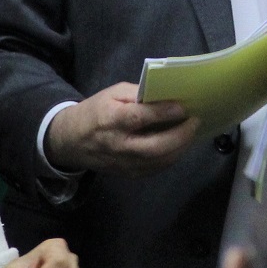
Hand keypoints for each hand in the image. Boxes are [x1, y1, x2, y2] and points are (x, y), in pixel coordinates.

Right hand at [45, 82, 198, 174]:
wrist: (71, 141)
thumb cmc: (95, 111)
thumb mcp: (112, 94)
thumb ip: (138, 94)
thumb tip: (165, 96)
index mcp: (111, 120)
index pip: (140, 118)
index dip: (164, 112)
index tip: (183, 107)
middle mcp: (118, 145)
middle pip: (155, 147)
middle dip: (181, 135)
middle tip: (195, 122)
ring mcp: (124, 164)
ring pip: (159, 161)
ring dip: (180, 147)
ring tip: (191, 132)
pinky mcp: (128, 174)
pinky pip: (156, 168)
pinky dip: (171, 157)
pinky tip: (179, 145)